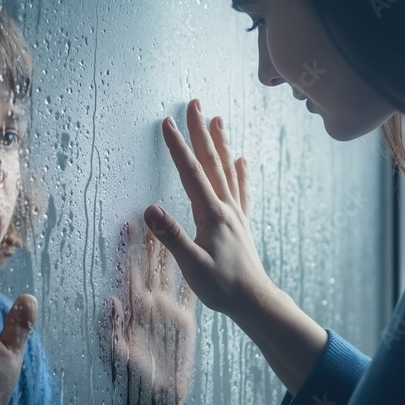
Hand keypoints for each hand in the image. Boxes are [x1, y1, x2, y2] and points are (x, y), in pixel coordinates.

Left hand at [100, 222, 196, 404]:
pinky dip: (193, 275)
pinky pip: (190, 293)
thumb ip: (113, 332)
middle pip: (150, 265)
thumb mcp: (120, 359)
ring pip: (170, 272)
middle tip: (152, 211)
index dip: (126, 249)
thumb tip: (111, 301)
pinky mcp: (185, 320)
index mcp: (134, 311)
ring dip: (171, 249)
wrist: (160, 400)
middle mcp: (151, 305)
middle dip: (150, 239)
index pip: (128, 273)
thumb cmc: (135, 383)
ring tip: (173, 224)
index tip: (126, 224)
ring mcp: (168, 310)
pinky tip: (200, 255)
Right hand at [143, 99, 276, 318]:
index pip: (192, 172)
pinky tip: (241, 160)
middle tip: (195, 103)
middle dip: (201, 131)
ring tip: (217, 120)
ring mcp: (236, 214)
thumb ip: (171, 236)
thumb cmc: (222, 287)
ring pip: (227, 170)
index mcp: (212, 214)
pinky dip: (240, 172)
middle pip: (212, 162)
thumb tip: (150, 209)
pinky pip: (241, 190)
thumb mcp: (192, 265)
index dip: (178, 146)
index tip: (167, 121)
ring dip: (220, 143)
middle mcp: (226, 208)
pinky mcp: (241, 224)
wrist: (255, 301)